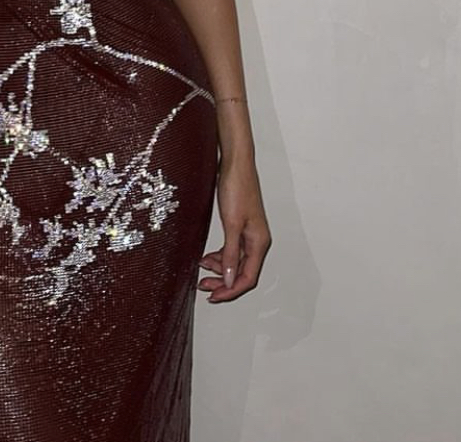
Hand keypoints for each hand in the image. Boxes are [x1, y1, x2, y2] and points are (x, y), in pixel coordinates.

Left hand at [197, 157, 270, 302]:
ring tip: (201, 270)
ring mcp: (248, 234)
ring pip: (235, 261)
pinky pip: (231, 250)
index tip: (214, 296)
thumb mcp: (231, 224)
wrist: (235, 164)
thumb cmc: (237, 188)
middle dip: (223, 282)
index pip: (247, 277)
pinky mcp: (239, 226)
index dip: (231, 290)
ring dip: (219, 269)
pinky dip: (219, 256)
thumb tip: (228, 278)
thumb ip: (230, 253)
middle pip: (241, 272)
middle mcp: (256, 241)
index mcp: (259, 242)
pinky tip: (206, 257)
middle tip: (203, 286)